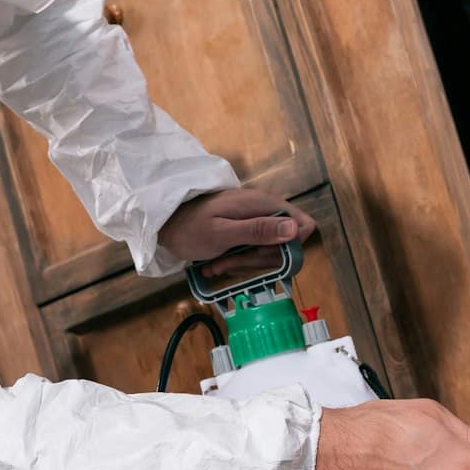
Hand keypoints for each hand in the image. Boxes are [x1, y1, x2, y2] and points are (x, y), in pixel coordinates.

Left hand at [159, 188, 316, 276]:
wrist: (164, 224)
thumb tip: (295, 230)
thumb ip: (258, 230)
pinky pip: (254, 253)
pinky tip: (216, 264)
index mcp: (264, 205)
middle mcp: (265, 210)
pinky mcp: (246, 232)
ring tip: (218, 264)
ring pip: (269, 253)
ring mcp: (256, 221)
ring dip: (244, 265)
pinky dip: (237, 262)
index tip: (264, 258)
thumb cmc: (189, 227)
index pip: (305, 225)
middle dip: (259, 260)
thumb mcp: (222, 233)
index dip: (291, 248)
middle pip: (286, 245)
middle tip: (231, 263)